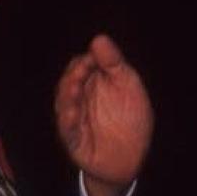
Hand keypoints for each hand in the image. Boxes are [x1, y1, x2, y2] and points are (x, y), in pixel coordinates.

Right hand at [54, 35, 152, 195]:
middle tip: (83, 68)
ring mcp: (74, 119)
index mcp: (90, 82)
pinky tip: (72, 114)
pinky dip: (68, 122)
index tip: (93, 58)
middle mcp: (79, 98)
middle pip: (68, 83)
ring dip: (68, 96)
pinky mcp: (74, 140)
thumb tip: (99, 38)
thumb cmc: (130, 118)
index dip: (84, 61)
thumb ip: (114, 63)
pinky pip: (67, 130)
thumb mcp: (128, 86)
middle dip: (74, 76)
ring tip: (75, 88)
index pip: (80, 66)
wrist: (132, 158)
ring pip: (64, 104)